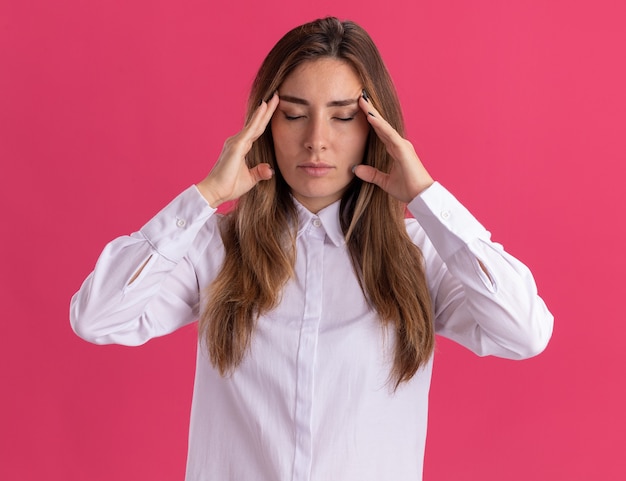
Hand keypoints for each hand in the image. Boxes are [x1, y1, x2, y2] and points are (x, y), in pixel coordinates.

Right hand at [196, 93, 279, 207]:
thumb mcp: (250, 179)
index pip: (257, 131)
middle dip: (267, 110)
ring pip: (254, 124)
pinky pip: (250, 130)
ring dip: (264, 111)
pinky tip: (264, 108)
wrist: (216, 192)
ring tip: (273, 98)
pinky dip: (257, 119)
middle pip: (256, 124)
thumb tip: (269, 170)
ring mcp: (236, 142)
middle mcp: (237, 142)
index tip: (274, 107)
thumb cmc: (229, 186)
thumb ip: (259, 172)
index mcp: (241, 148)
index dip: (265, 119)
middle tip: (276, 96)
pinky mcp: (236, 146)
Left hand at [352, 95, 433, 202]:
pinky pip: (389, 134)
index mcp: (396, 150)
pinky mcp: (403, 149)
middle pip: (381, 125)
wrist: (420, 196)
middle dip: (371, 111)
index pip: (380, 132)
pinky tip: (370, 117)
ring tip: (362, 101)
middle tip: (360, 98)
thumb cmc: (407, 188)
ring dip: (373, 113)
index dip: (371, 121)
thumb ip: (371, 174)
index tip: (361, 110)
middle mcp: (399, 144)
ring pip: (384, 126)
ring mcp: (402, 145)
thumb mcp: (384, 182)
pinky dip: (380, 125)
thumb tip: (356, 169)